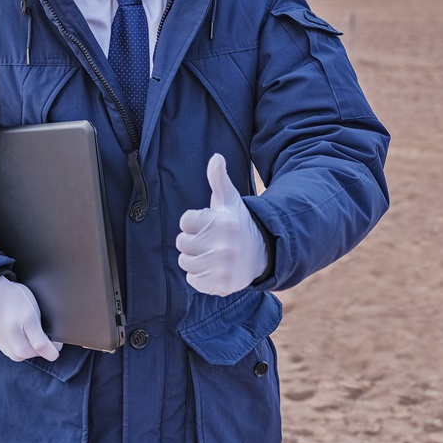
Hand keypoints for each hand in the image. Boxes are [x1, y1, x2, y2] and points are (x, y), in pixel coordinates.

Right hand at [0, 276, 62, 361]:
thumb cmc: (13, 302)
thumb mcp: (31, 319)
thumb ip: (40, 341)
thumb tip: (53, 355)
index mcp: (21, 351)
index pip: (49, 352)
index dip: (54, 339)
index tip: (48, 325)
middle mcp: (14, 354)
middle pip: (40, 350)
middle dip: (42, 336)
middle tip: (36, 320)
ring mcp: (8, 348)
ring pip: (31, 345)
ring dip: (33, 334)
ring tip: (27, 320)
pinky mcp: (5, 342)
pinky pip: (22, 341)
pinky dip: (25, 333)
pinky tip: (21, 322)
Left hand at [176, 153, 267, 295]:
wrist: (261, 253)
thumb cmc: (237, 223)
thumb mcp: (229, 199)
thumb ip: (218, 178)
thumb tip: (216, 157)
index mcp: (222, 222)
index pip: (185, 221)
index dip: (194, 221)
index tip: (208, 223)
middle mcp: (223, 245)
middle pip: (181, 242)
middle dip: (193, 240)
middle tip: (210, 239)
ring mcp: (222, 267)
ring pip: (185, 262)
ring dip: (194, 258)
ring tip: (211, 253)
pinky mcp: (221, 285)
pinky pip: (192, 280)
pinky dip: (199, 276)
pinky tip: (213, 268)